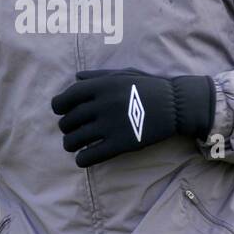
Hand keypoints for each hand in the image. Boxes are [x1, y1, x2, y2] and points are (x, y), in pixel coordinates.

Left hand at [51, 68, 213, 167]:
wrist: (175, 105)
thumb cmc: (149, 87)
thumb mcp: (123, 74)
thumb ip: (97, 76)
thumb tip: (75, 78)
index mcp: (100, 86)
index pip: (64, 99)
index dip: (58, 108)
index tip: (61, 112)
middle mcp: (101, 104)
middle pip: (67, 122)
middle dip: (66, 128)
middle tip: (71, 131)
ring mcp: (110, 125)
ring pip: (74, 141)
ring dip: (70, 144)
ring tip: (75, 145)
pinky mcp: (120, 144)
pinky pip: (89, 156)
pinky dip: (82, 159)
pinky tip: (84, 158)